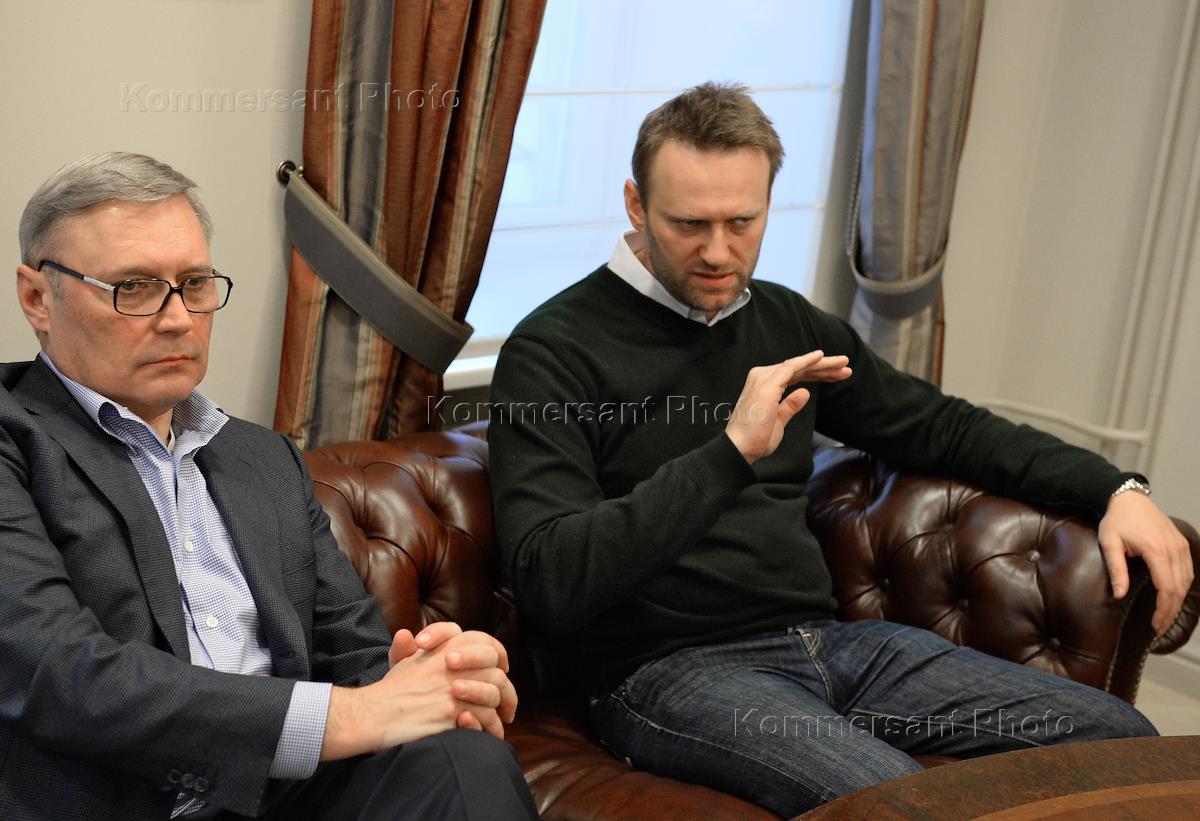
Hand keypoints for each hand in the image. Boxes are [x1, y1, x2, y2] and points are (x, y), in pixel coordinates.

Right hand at [321, 623, 516, 760]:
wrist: (372, 715)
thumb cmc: (388, 693)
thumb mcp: (401, 664)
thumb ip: (411, 650)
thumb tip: (406, 634)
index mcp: (443, 648)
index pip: (481, 640)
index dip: (497, 653)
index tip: (502, 668)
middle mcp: (452, 663)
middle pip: (495, 669)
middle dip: (507, 690)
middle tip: (509, 707)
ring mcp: (453, 687)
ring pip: (494, 693)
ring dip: (501, 710)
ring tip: (500, 723)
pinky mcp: (452, 711)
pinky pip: (484, 718)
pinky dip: (490, 728)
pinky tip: (489, 734)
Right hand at [725, 350, 851, 463]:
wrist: (741, 448)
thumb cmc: (756, 439)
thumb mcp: (779, 421)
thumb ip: (790, 406)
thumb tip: (804, 392)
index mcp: (766, 386)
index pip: (796, 376)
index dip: (818, 374)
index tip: (838, 376)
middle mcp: (763, 377)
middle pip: (800, 369)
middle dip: (824, 367)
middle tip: (846, 365)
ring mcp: (765, 379)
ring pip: (799, 366)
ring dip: (822, 364)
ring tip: (843, 362)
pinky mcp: (768, 384)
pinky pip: (791, 368)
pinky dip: (806, 361)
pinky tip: (820, 357)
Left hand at [1099, 491, 1192, 635]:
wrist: (1129, 499)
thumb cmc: (1116, 521)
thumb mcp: (1109, 543)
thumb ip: (1116, 570)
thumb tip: (1119, 595)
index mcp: (1156, 550)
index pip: (1166, 588)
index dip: (1163, 610)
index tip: (1155, 625)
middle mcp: (1173, 549)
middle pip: (1178, 588)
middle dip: (1170, 611)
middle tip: (1159, 628)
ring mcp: (1180, 546)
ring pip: (1186, 581)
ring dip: (1178, 601)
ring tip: (1165, 618)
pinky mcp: (1182, 544)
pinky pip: (1188, 570)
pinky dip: (1183, 587)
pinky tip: (1173, 598)